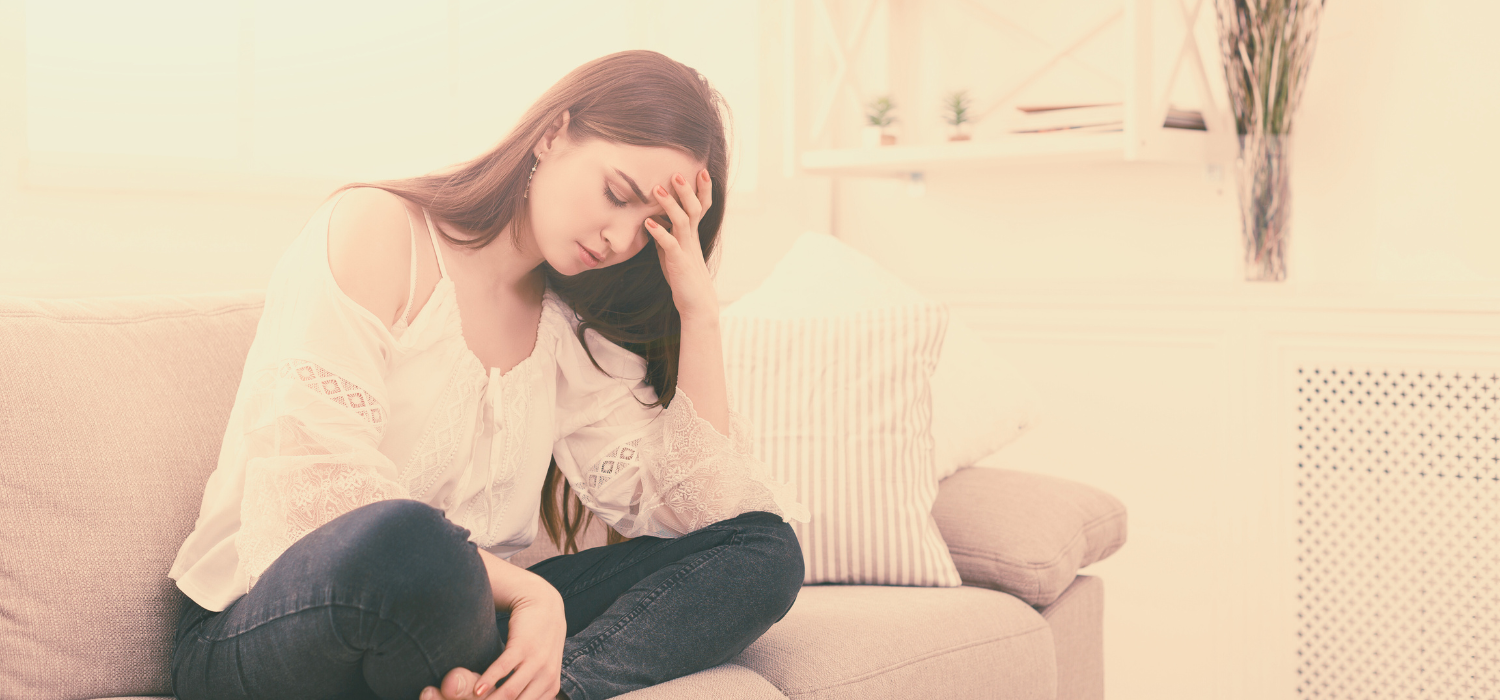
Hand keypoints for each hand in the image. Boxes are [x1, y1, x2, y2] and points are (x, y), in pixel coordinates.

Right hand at [419, 589, 566, 699]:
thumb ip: (528, 687)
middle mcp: (547, 679)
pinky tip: (476, 690)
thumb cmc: (536, 640)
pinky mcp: (524, 646)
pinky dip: (488, 681)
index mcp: (550, 688)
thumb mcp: (540, 667)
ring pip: (509, 693)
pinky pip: (503, 669)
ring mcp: (537, 662)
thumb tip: (504, 698)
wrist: (543, 604)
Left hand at [643, 169, 718, 322]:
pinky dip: (659, 232)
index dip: (703, 189)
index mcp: (692, 235)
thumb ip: (666, 237)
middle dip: (686, 190)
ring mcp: (686, 250)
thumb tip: (653, 222)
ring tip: (657, 190)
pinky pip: (669, 244)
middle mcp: (692, 239)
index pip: (701, 207)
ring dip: (669, 204)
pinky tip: (648, 223)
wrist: (697, 304)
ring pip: (682, 221)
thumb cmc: (684, 279)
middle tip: (676, 173)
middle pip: (694, 208)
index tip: (701, 170)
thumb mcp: (673, 253)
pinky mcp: (678, 263)